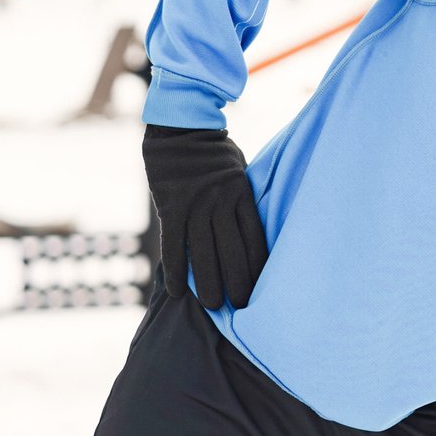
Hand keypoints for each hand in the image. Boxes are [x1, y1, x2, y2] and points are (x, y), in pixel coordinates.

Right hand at [142, 125, 267, 309]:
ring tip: (212, 306)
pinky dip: (175, 269)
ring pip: (203, 253)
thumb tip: (256, 226)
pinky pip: (173, 245)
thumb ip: (245, 199)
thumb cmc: (217, 153)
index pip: (255, 238)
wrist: (182, 128)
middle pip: (232, 251)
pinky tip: (177, 291)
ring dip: (208, 283)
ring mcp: (195, 206)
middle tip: (241, 307)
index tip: (264, 289)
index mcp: (242, 195)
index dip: (258, 267)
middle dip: (238, 282)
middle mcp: (220, 203)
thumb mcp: (241, 172)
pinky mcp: (171, 208)